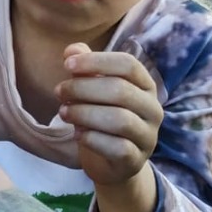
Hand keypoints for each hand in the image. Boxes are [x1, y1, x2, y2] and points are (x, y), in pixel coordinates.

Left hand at [56, 44, 162, 187]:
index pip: (128, 64)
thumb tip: (72, 50)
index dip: (96, 61)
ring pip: (119, 120)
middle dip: (82, 88)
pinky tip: (77, 134)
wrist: (112, 161)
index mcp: (145, 85)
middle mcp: (153, 109)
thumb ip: (84, 67)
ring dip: (84, 113)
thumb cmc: (101, 116)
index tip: (67, 65)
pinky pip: (117, 147)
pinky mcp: (136, 160)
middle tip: (58, 91)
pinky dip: (91, 138)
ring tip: (64, 112)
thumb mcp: (92, 88)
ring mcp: (148, 136)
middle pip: (120, 90)